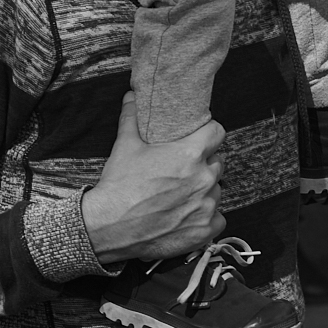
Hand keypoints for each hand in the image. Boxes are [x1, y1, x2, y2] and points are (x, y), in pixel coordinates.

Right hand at [81, 91, 225, 263]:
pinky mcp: (204, 230)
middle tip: (184, 168)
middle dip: (205, 163)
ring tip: (181, 193)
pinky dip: (206, 216)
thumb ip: (132, 117)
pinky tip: (187, 214)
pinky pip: (218, 218)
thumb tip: (132, 96)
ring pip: (216, 190)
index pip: (218, 133)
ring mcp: (206, 206)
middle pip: (218, 162)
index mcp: (189, 154)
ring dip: (204, 190)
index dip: (208, 133)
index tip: (200, 138)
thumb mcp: (125, 145)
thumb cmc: (119, 185)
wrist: (109, 226)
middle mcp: (204, 179)